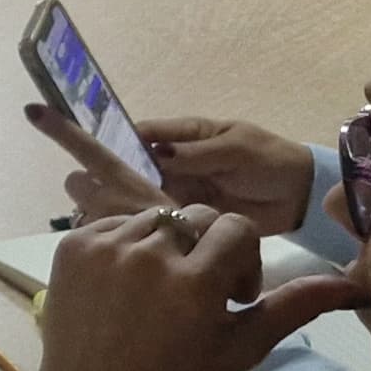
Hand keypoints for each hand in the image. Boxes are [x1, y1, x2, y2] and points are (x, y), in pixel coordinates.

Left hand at [25, 205, 365, 370]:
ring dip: (168, 245)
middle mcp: (148, 253)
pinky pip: (113, 224)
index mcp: (194, 281)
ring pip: (155, 216)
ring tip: (160, 292)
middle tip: (198, 294)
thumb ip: (292, 308)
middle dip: (208, 247)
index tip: (232, 296)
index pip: (238, 228)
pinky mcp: (70, 245)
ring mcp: (104, 246)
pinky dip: (127, 247)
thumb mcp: (240, 348)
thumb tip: (350, 283)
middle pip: (198, 216)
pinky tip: (126, 289)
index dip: (244, 259)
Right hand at [29, 105, 317, 236]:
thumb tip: (157, 153)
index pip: (134, 135)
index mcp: (181, 138)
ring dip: (108, 201)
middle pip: (122, 167)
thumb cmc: (270, 162)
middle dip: (94, 171)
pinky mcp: (187, 222)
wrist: (303, 198)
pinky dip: (133, 228)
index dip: (103, 137)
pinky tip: (113, 235)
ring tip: (80, 208)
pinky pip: (153, 224)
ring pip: (131, 197)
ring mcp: (177, 194)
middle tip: (67, 178)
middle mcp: (171, 165)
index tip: (73, 144)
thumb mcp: (237, 147)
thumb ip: (198, 153)